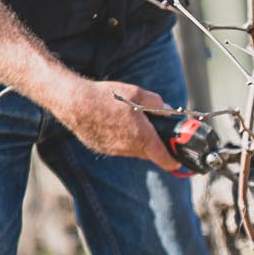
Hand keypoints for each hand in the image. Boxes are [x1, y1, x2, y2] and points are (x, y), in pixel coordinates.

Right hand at [60, 79, 185, 172]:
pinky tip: (116, 124)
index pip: (164, 159)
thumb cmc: (106, 97)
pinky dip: (122, 139)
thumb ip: (157, 104)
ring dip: (138, 141)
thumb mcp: (138, 93)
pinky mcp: (103, 148)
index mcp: (142, 137)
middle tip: (157, 131)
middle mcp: (129, 148)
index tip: (179, 160)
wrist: (74, 103)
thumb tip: (167, 110)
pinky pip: (119, 147)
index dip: (174, 161)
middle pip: (149, 153)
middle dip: (156, 145)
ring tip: (132, 123)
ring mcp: (115, 150)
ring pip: (134, 150)